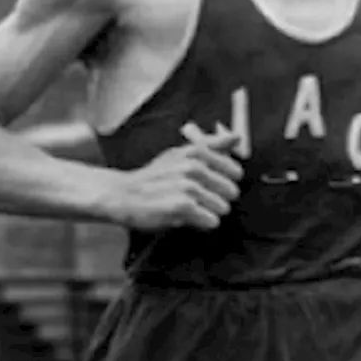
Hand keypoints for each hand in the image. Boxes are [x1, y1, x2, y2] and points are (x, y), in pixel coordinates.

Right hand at [111, 136, 242, 232]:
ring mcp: (188, 187)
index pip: (235, 171)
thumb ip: (211, 146)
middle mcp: (194, 167)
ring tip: (189, 207)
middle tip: (197, 199)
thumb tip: (236, 137)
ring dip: (208, 212)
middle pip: (232, 192)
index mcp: (196, 152)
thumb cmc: (154, 177)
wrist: (123, 195)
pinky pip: (212, 221)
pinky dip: (201, 223)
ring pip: (223, 208)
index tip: (211, 185)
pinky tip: (185, 216)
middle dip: (218, 199)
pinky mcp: (183, 206)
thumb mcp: (180, 154)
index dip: (225, 182)